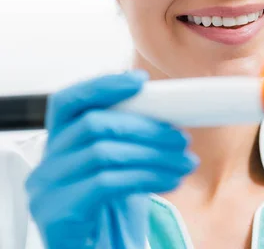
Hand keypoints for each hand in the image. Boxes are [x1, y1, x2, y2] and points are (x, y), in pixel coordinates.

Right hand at [25, 71, 198, 248]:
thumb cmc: (109, 212)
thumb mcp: (120, 168)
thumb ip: (129, 140)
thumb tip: (169, 113)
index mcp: (60, 144)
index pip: (69, 101)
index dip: (103, 85)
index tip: (141, 82)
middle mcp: (47, 163)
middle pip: (94, 124)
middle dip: (146, 128)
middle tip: (181, 138)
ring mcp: (47, 188)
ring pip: (104, 153)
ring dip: (154, 155)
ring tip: (185, 162)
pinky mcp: (58, 213)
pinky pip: (106, 183)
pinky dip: (146, 177)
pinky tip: (171, 181)